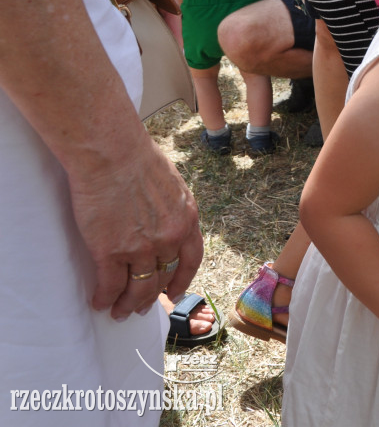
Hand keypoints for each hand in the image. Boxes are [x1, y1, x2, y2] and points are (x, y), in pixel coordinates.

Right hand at [68, 136, 202, 319]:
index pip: (191, 259)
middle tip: (141, 307)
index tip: (175, 292)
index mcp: (187, 219)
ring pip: (138, 288)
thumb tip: (164, 218)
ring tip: (120, 312)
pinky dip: (104, 297)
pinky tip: (100, 302)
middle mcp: (169, 238)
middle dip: (152, 297)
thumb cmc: (137, 158)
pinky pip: (110, 285)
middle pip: (163, 278)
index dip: (182, 279)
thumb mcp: (172, 184)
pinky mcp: (111, 251)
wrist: (112, 153)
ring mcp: (141, 248)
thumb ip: (171, 207)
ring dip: (128, 304)